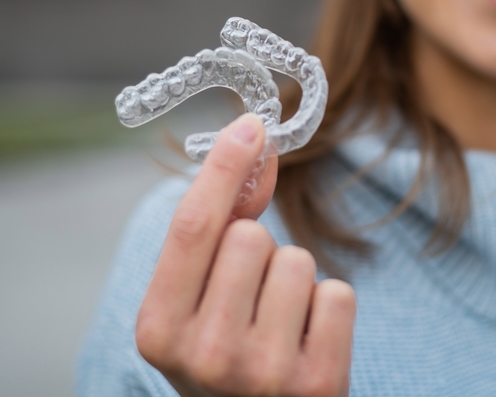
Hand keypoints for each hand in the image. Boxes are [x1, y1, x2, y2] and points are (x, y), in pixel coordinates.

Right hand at [135, 114, 356, 396]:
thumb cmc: (222, 348)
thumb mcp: (196, 299)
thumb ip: (217, 222)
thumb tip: (254, 139)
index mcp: (157, 329)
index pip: (192, 228)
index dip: (222, 168)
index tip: (251, 125)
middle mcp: (204, 355)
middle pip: (251, 237)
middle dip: (258, 250)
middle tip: (250, 297)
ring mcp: (262, 374)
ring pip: (298, 261)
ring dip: (294, 280)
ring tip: (279, 322)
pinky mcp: (319, 383)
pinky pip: (338, 292)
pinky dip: (328, 307)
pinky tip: (308, 340)